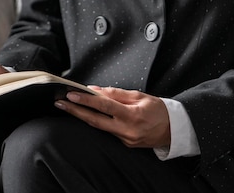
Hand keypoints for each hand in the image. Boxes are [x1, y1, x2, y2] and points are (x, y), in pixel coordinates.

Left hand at [55, 86, 170, 148]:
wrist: (173, 130)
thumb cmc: (158, 110)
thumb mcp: (139, 96)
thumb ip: (116, 93)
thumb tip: (95, 90)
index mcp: (132, 116)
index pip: (104, 107)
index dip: (86, 100)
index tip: (72, 94)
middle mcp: (126, 130)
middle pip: (95, 121)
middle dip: (75, 111)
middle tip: (60, 103)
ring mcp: (125, 139)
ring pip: (99, 127)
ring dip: (83, 115)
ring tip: (69, 106)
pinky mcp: (124, 143)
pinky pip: (108, 130)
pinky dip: (97, 120)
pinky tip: (88, 113)